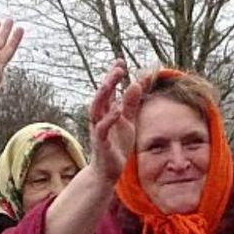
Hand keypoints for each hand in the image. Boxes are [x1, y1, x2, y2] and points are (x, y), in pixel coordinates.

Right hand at [87, 60, 140, 180]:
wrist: (108, 172)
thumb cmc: (116, 146)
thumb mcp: (128, 122)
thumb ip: (132, 104)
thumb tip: (137, 83)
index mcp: (107, 112)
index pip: (109, 90)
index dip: (114, 76)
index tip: (121, 61)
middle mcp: (99, 118)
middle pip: (102, 95)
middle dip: (109, 80)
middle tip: (118, 67)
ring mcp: (98, 129)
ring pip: (96, 108)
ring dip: (104, 94)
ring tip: (112, 81)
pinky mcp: (101, 143)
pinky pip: (102, 128)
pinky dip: (109, 118)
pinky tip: (118, 110)